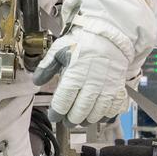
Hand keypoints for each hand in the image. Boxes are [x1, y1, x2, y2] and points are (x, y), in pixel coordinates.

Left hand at [34, 0, 156, 125]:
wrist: (111, 35)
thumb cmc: (85, 41)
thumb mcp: (60, 49)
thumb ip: (47, 66)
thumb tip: (37, 80)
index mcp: (76, 74)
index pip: (63, 102)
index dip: (56, 113)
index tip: (54, 115)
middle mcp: (92, 84)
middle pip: (80, 111)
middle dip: (71, 119)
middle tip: (66, 119)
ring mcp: (107, 88)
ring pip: (96, 114)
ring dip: (87, 120)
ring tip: (81, 119)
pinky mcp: (119, 89)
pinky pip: (114, 109)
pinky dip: (106, 116)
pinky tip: (99, 115)